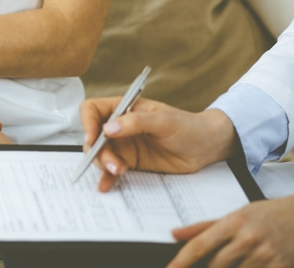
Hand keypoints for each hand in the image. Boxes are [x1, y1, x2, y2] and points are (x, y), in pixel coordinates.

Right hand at [80, 97, 236, 191]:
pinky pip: (112, 170)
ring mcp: (124, 145)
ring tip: (120, 171)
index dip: (87, 122)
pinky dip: (107, 177)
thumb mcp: (164, 121)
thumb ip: (136, 122)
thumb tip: (108, 128)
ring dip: (104, 164)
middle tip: (113, 164)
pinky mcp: (131, 162)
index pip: (93, 110)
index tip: (91, 138)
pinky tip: (107, 185)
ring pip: (101, 155)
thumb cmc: (187, 126)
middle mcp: (120, 126)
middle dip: (98, 151)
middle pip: (93, 136)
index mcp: (124, 107)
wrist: (205, 148)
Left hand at [167, 192, 293, 267]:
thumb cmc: (274, 214)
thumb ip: (205, 226)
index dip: (181, 261)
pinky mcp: (281, 267)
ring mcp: (265, 254)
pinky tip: (253, 267)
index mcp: (233, 221)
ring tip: (242, 261)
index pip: (200, 245)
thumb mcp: (238, 214)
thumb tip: (175, 233)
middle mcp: (247, 237)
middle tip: (212, 267)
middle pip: (216, 265)